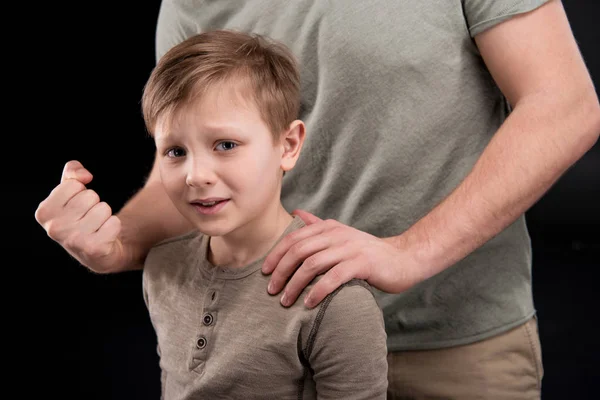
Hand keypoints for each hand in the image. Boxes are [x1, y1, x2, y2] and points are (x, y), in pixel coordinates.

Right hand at [35, 160, 124, 272]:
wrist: (96, 251)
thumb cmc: (80, 216)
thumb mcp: (70, 191)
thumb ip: (72, 172)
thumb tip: (86, 176)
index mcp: (44, 212)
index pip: (73, 184)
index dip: (80, 191)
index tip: (76, 206)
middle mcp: (55, 228)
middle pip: (90, 196)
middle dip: (94, 203)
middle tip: (88, 218)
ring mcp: (74, 240)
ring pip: (104, 208)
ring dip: (105, 215)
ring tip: (96, 226)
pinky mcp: (94, 248)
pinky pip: (115, 222)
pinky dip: (114, 226)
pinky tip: (104, 236)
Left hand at [262, 209, 423, 307]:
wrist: (403, 258)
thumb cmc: (368, 251)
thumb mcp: (341, 234)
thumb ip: (317, 224)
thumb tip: (296, 212)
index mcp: (328, 227)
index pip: (294, 238)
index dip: (276, 255)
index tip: (264, 272)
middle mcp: (336, 234)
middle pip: (299, 250)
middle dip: (281, 271)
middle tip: (271, 290)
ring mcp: (349, 248)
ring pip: (312, 264)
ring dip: (295, 284)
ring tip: (285, 301)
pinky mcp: (362, 264)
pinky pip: (333, 277)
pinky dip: (317, 291)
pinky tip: (309, 303)